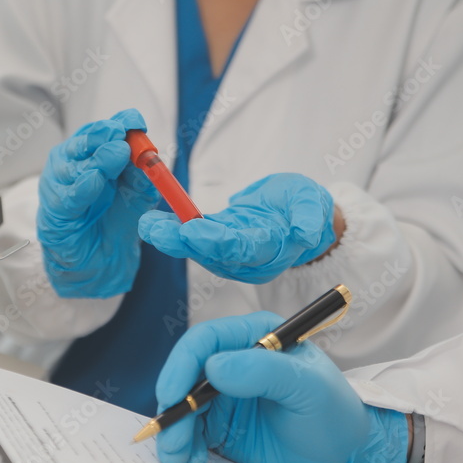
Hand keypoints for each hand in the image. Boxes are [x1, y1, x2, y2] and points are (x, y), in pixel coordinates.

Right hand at [37, 108, 159, 298]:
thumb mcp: (138, 194)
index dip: (118, 124)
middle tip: (121, 133)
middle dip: (103, 137)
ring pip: (73, 167)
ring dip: (96, 159)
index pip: (101, 132)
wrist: (102, 263)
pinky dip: (82, 187)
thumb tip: (149, 155)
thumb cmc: (116, 222)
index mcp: (91, 155)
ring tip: (117, 153)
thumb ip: (142, 175)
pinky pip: (68, 198)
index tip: (135, 122)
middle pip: (84, 144)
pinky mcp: (54, 214)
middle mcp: (71, 165)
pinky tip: (95, 180)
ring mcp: (58, 188)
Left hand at [138, 173, 335, 283]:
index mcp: (271, 251)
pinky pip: (193, 237)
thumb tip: (305, 233)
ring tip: (148, 225)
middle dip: (182, 241)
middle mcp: (246, 259)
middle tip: (155, 230)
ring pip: (198, 249)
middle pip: (212, 253)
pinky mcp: (217, 241)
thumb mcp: (314, 203)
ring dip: (171, 238)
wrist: (297, 214)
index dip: (216, 240)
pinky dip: (173, 230)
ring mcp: (229, 253)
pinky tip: (153, 222)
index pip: (241, 248)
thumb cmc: (306, 206)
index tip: (191, 228)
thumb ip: (311, 217)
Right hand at [154, 312, 407, 462]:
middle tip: (170, 438)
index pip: (205, 342)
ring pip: (182, 409)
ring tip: (180, 458)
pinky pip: (191, 434)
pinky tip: (195, 462)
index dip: (181, 366)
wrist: (348, 459)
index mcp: (255, 338)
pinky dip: (185, 448)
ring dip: (175, 433)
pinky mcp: (221, 428)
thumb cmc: (336, 414)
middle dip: (173, 408)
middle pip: (185, 377)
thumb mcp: (307, 388)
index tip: (172, 396)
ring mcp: (225, 397)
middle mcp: (234, 364)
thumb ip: (264, 371)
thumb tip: (214, 367)